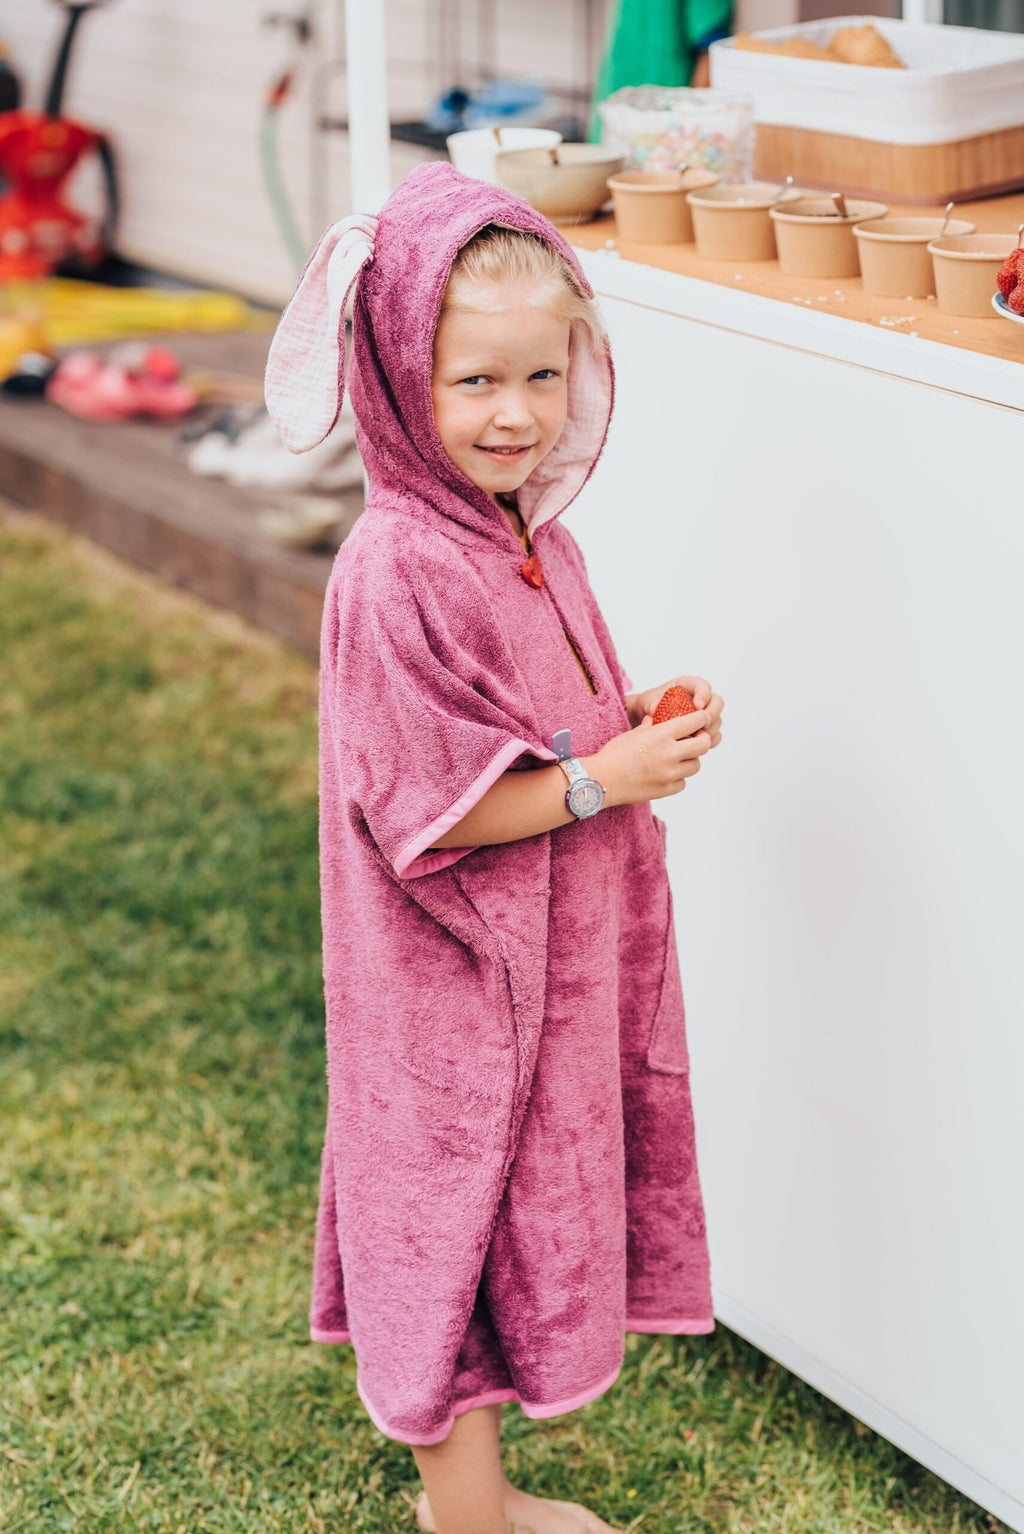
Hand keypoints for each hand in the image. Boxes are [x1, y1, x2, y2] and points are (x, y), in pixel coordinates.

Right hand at [589, 706, 711, 806]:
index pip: (694, 722)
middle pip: (703, 745)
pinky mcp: (666, 790)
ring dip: (690, 760)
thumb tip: (656, 718)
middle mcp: (669, 753)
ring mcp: (669, 774)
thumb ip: (650, 725)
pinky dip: (678, 777)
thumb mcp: (632, 733)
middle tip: (697, 739)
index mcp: (661, 734)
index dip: (702, 718)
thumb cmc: (613, 754)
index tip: (703, 718)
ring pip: (696, 765)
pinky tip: (667, 773)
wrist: (601, 780)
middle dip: (702, 740)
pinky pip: (683, 782)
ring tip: (679, 758)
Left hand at [625, 675, 724, 749]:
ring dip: (710, 730)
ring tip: (695, 737)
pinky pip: (715, 735)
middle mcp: (700, 698)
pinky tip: (696, 746)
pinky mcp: (704, 730)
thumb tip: (654, 709)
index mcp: (688, 686)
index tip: (697, 706)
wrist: (646, 718)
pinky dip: (709, 741)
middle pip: (717, 702)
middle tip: (701, 725)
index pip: (703, 686)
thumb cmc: (649, 705)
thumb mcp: (647, 702)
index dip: (704, 695)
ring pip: (717, 720)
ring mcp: (704, 715)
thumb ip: (650, 704)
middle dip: (711, 714)